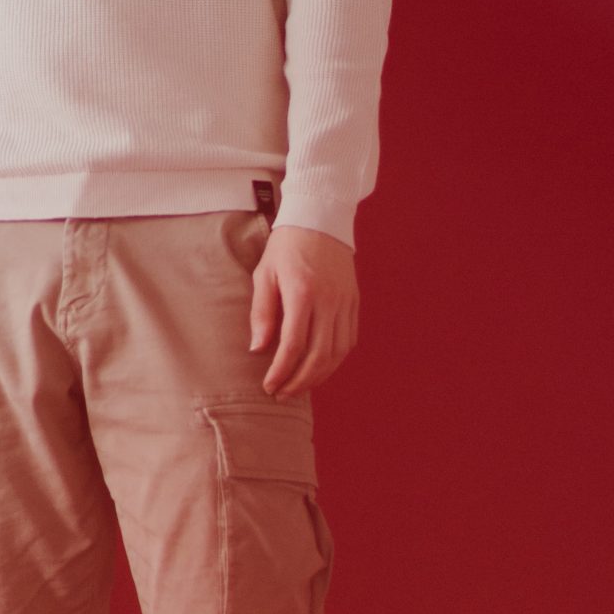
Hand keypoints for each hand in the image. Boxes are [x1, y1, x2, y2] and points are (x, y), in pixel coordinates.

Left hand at [249, 226, 358, 396]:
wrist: (320, 220)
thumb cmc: (286, 247)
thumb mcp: (265, 274)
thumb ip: (261, 313)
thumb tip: (259, 349)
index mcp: (303, 293)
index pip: (293, 345)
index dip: (281, 371)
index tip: (269, 385)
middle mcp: (328, 301)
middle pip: (318, 356)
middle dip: (299, 381)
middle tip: (282, 393)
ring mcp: (345, 303)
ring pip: (337, 353)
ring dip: (318, 376)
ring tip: (299, 386)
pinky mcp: (354, 303)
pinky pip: (348, 341)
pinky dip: (335, 360)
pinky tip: (319, 368)